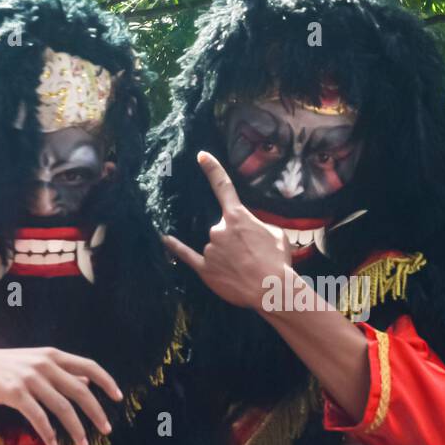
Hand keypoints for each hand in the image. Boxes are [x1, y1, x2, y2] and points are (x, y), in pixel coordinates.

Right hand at [0, 345, 121, 444]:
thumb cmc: (5, 366)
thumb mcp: (37, 362)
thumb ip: (62, 372)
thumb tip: (87, 382)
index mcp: (53, 356)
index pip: (88, 365)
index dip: (106, 381)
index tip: (118, 398)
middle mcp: (45, 365)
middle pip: (80, 391)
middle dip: (96, 413)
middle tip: (107, 430)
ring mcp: (30, 378)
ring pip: (62, 407)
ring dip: (75, 429)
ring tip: (83, 444)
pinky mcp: (14, 392)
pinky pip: (38, 416)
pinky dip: (48, 432)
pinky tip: (53, 444)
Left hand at [163, 151, 291, 309]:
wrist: (271, 288)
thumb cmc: (278, 261)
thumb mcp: (277, 234)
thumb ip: (259, 226)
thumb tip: (253, 230)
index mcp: (238, 216)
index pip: (223, 186)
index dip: (212, 169)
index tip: (201, 156)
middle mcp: (218, 229)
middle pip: (222, 229)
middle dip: (236, 241)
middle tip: (253, 257)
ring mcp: (210, 249)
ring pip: (214, 246)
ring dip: (228, 256)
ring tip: (246, 270)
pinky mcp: (205, 268)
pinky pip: (186, 255)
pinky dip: (176, 247)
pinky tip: (166, 240)